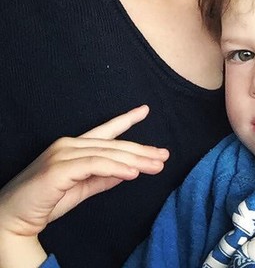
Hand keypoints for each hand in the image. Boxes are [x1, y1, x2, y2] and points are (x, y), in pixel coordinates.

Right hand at [0, 105, 168, 239]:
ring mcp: (63, 153)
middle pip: (114, 145)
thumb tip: (128, 170)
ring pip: (108, 154)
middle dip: (141, 151)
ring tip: (156, 166)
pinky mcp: (59, 168)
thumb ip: (103, 177)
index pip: (105, 130)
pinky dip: (116, 168)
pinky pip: (95, 165)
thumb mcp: (82, 188)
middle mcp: (69, 144)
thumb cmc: (45, 202)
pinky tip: (133, 173)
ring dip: (135, 161)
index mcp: (74, 146)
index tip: (145, 110)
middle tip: (164, 156)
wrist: (11, 219)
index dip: (126, 119)